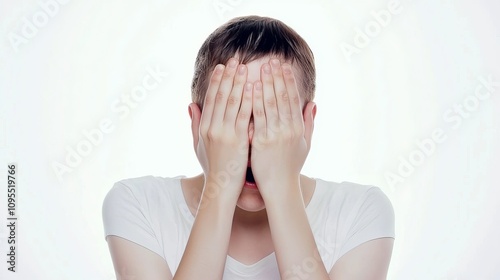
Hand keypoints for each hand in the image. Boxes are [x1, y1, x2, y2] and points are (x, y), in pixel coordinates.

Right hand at [190, 58, 252, 202]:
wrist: (221, 187)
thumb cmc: (213, 167)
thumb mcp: (199, 145)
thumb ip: (195, 124)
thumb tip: (190, 105)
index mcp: (204, 127)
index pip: (210, 99)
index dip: (216, 81)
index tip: (222, 67)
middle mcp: (212, 128)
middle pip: (220, 96)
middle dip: (228, 76)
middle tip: (235, 59)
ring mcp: (225, 133)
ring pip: (231, 102)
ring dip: (238, 82)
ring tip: (244, 67)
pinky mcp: (238, 140)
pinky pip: (244, 115)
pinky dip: (248, 100)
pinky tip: (253, 87)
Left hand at [250, 59, 314, 197]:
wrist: (280, 187)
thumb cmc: (291, 166)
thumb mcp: (305, 144)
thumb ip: (308, 123)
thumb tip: (313, 104)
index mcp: (298, 127)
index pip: (292, 98)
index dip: (287, 80)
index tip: (282, 65)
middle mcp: (289, 128)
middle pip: (282, 96)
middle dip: (276, 76)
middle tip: (270, 59)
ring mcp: (276, 134)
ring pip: (270, 103)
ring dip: (265, 83)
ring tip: (260, 67)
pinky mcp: (262, 141)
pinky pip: (258, 116)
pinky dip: (255, 100)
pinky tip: (250, 87)